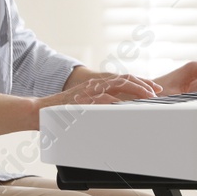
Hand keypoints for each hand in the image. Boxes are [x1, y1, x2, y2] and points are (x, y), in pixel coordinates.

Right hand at [38, 73, 162, 108]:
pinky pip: (102, 99)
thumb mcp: (85, 107)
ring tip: (147, 97)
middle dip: (143, 85)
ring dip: (134, 90)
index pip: (123, 80)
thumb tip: (117, 115)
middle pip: (124, 79)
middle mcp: (95, 85)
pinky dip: (115, 101)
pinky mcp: (82, 99)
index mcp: (97, 85)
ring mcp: (89, 91)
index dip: (140, 83)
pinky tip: (126, 105)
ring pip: (117, 85)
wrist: (39, 111)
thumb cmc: (62, 113)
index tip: (154, 89)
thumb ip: (100, 108)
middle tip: (156, 92)